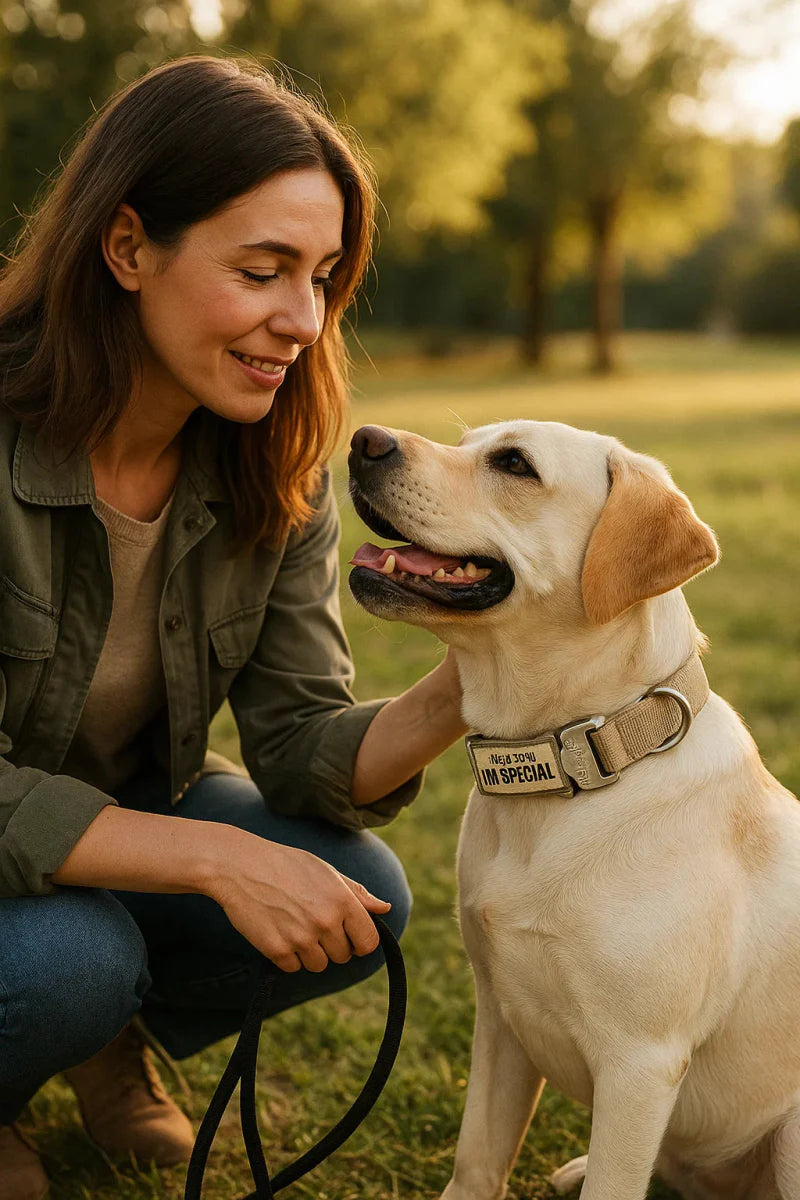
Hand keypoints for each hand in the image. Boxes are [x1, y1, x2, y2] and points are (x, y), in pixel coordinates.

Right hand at [208, 828, 390, 973]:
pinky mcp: (276, 950)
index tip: (349, 936)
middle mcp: (325, 921)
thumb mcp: (325, 871)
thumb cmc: (286, 865)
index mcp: (342, 900)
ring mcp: (300, 938)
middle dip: (332, 945)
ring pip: (318, 965)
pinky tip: (278, 931)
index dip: (360, 942)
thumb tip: (385, 908)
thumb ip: (357, 893)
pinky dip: (287, 955)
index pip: (369, 941)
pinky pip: (293, 967)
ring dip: (310, 953)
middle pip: (343, 956)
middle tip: (312, 922)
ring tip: (294, 925)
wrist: (240, 866)